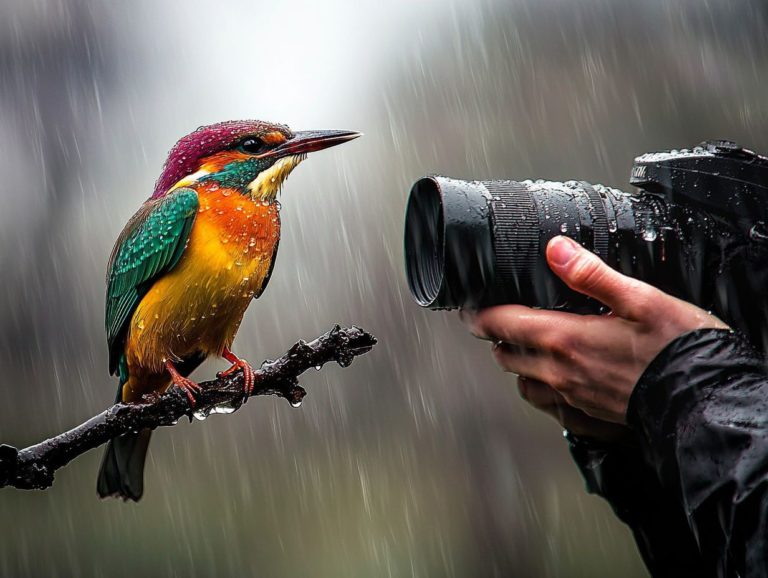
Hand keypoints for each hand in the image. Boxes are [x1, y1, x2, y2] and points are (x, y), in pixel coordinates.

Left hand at [466, 235, 728, 423]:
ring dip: (517, 363)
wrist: (703, 400)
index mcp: (565, 338)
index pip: (500, 325)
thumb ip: (592, 274)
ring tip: (527, 347)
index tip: (472, 307)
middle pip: (504, 355)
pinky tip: (554, 377)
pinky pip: (547, 404)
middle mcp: (560, 372)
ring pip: (522, 383)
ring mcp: (572, 397)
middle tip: (500, 320)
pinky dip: (540, 389)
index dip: (478, 314)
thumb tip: (556, 250)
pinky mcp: (587, 415)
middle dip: (497, 336)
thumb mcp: (639, 298)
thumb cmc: (678, 349)